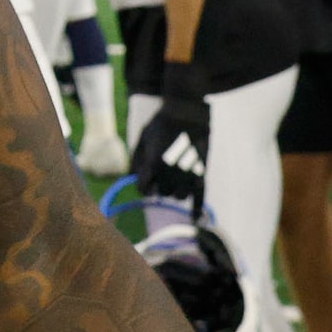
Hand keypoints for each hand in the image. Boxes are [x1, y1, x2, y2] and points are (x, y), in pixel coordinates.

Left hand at [134, 62, 210, 206]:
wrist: (187, 112)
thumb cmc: (161, 124)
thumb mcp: (142, 138)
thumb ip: (136, 160)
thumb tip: (130, 178)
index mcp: (153, 164)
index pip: (143, 188)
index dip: (143, 186)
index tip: (144, 183)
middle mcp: (170, 172)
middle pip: (162, 193)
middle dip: (159, 186)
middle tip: (162, 173)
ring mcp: (187, 174)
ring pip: (178, 195)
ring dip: (175, 190)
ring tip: (175, 176)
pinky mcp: (201, 173)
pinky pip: (200, 196)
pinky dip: (197, 209)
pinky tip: (195, 219)